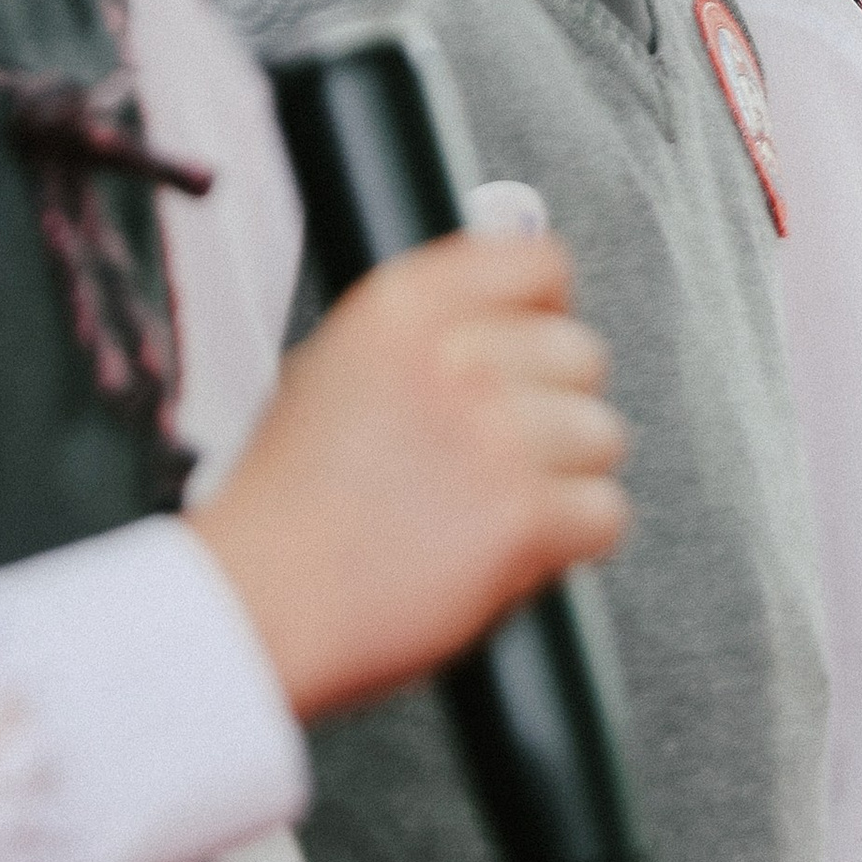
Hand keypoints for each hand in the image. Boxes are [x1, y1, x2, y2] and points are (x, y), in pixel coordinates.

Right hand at [194, 232, 628, 722]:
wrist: (258, 598)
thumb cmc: (285, 504)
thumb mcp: (332, 368)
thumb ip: (427, 334)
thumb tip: (515, 311)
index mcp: (401, 307)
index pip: (536, 263)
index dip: (545, 310)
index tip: (536, 339)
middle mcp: (455, 358)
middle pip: (581, 353)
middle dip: (553, 405)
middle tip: (502, 449)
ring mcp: (495, 435)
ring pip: (601, 435)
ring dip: (563, 477)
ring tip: (493, 506)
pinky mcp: (524, 513)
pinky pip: (603, 511)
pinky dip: (570, 540)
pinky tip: (510, 546)